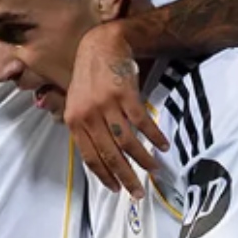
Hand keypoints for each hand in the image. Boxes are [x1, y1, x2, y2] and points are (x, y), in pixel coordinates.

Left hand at [64, 20, 168, 198]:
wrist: (102, 45)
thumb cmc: (90, 76)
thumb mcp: (77, 102)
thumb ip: (83, 127)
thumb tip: (94, 156)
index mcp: (74, 121)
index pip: (89, 157)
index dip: (104, 176)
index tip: (116, 190)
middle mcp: (88, 116)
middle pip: (110, 155)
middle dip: (126, 177)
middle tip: (138, 193)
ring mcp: (107, 106)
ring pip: (127, 142)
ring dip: (143, 160)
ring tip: (154, 170)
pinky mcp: (125, 96)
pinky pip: (142, 123)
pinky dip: (154, 137)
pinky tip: (163, 146)